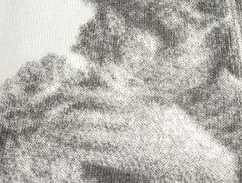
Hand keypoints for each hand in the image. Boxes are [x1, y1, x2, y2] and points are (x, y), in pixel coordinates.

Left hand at [45, 83, 240, 182]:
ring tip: (43, 131)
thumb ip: (138, 92)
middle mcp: (130, 119)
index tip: (57, 92)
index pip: (98, 94)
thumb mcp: (161, 104)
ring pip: (87, 134)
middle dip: (60, 114)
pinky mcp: (128, 161)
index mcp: (137, 103)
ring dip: (62, 132)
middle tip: (40, 115)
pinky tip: (62, 149)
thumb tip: (117, 80)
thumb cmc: (181, 132)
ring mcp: (128, 141)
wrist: (201, 160)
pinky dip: (75, 150)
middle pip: (86, 114)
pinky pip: (95, 154)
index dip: (75, 93)